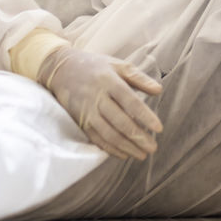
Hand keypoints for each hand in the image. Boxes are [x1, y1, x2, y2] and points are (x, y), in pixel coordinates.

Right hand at [37, 47, 163, 159]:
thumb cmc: (95, 66)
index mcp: (109, 81)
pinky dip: (110, 149)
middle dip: (138, 137)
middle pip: (120, 122)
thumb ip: (139, 78)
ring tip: (142, 155)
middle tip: (153, 148)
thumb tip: (159, 90)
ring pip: (109, 134)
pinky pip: (96, 139)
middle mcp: (97, 97)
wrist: (61, 69)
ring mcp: (87, 111)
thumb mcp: (118, 65)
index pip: (131, 102)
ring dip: (126, 147)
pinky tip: (124, 154)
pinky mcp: (80, 121)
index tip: (159, 128)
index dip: (145, 116)